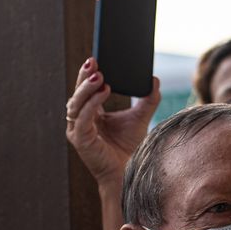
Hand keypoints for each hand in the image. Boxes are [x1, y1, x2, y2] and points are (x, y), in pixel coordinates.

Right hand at [66, 58, 161, 187]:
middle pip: (77, 93)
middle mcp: (80, 120)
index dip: (88, 74)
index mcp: (91, 113)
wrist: (129, 172)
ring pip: (76, 103)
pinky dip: (92, 102)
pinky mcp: (80, 140)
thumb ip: (148, 99)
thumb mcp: (141, 118)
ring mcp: (78, 130)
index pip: (85, 89)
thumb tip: (154, 79)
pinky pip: (83, 117)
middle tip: (94, 61)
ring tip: (100, 75)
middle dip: (84, 76)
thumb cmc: (130, 147)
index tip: (95, 57)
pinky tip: (103, 91)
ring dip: (87, 88)